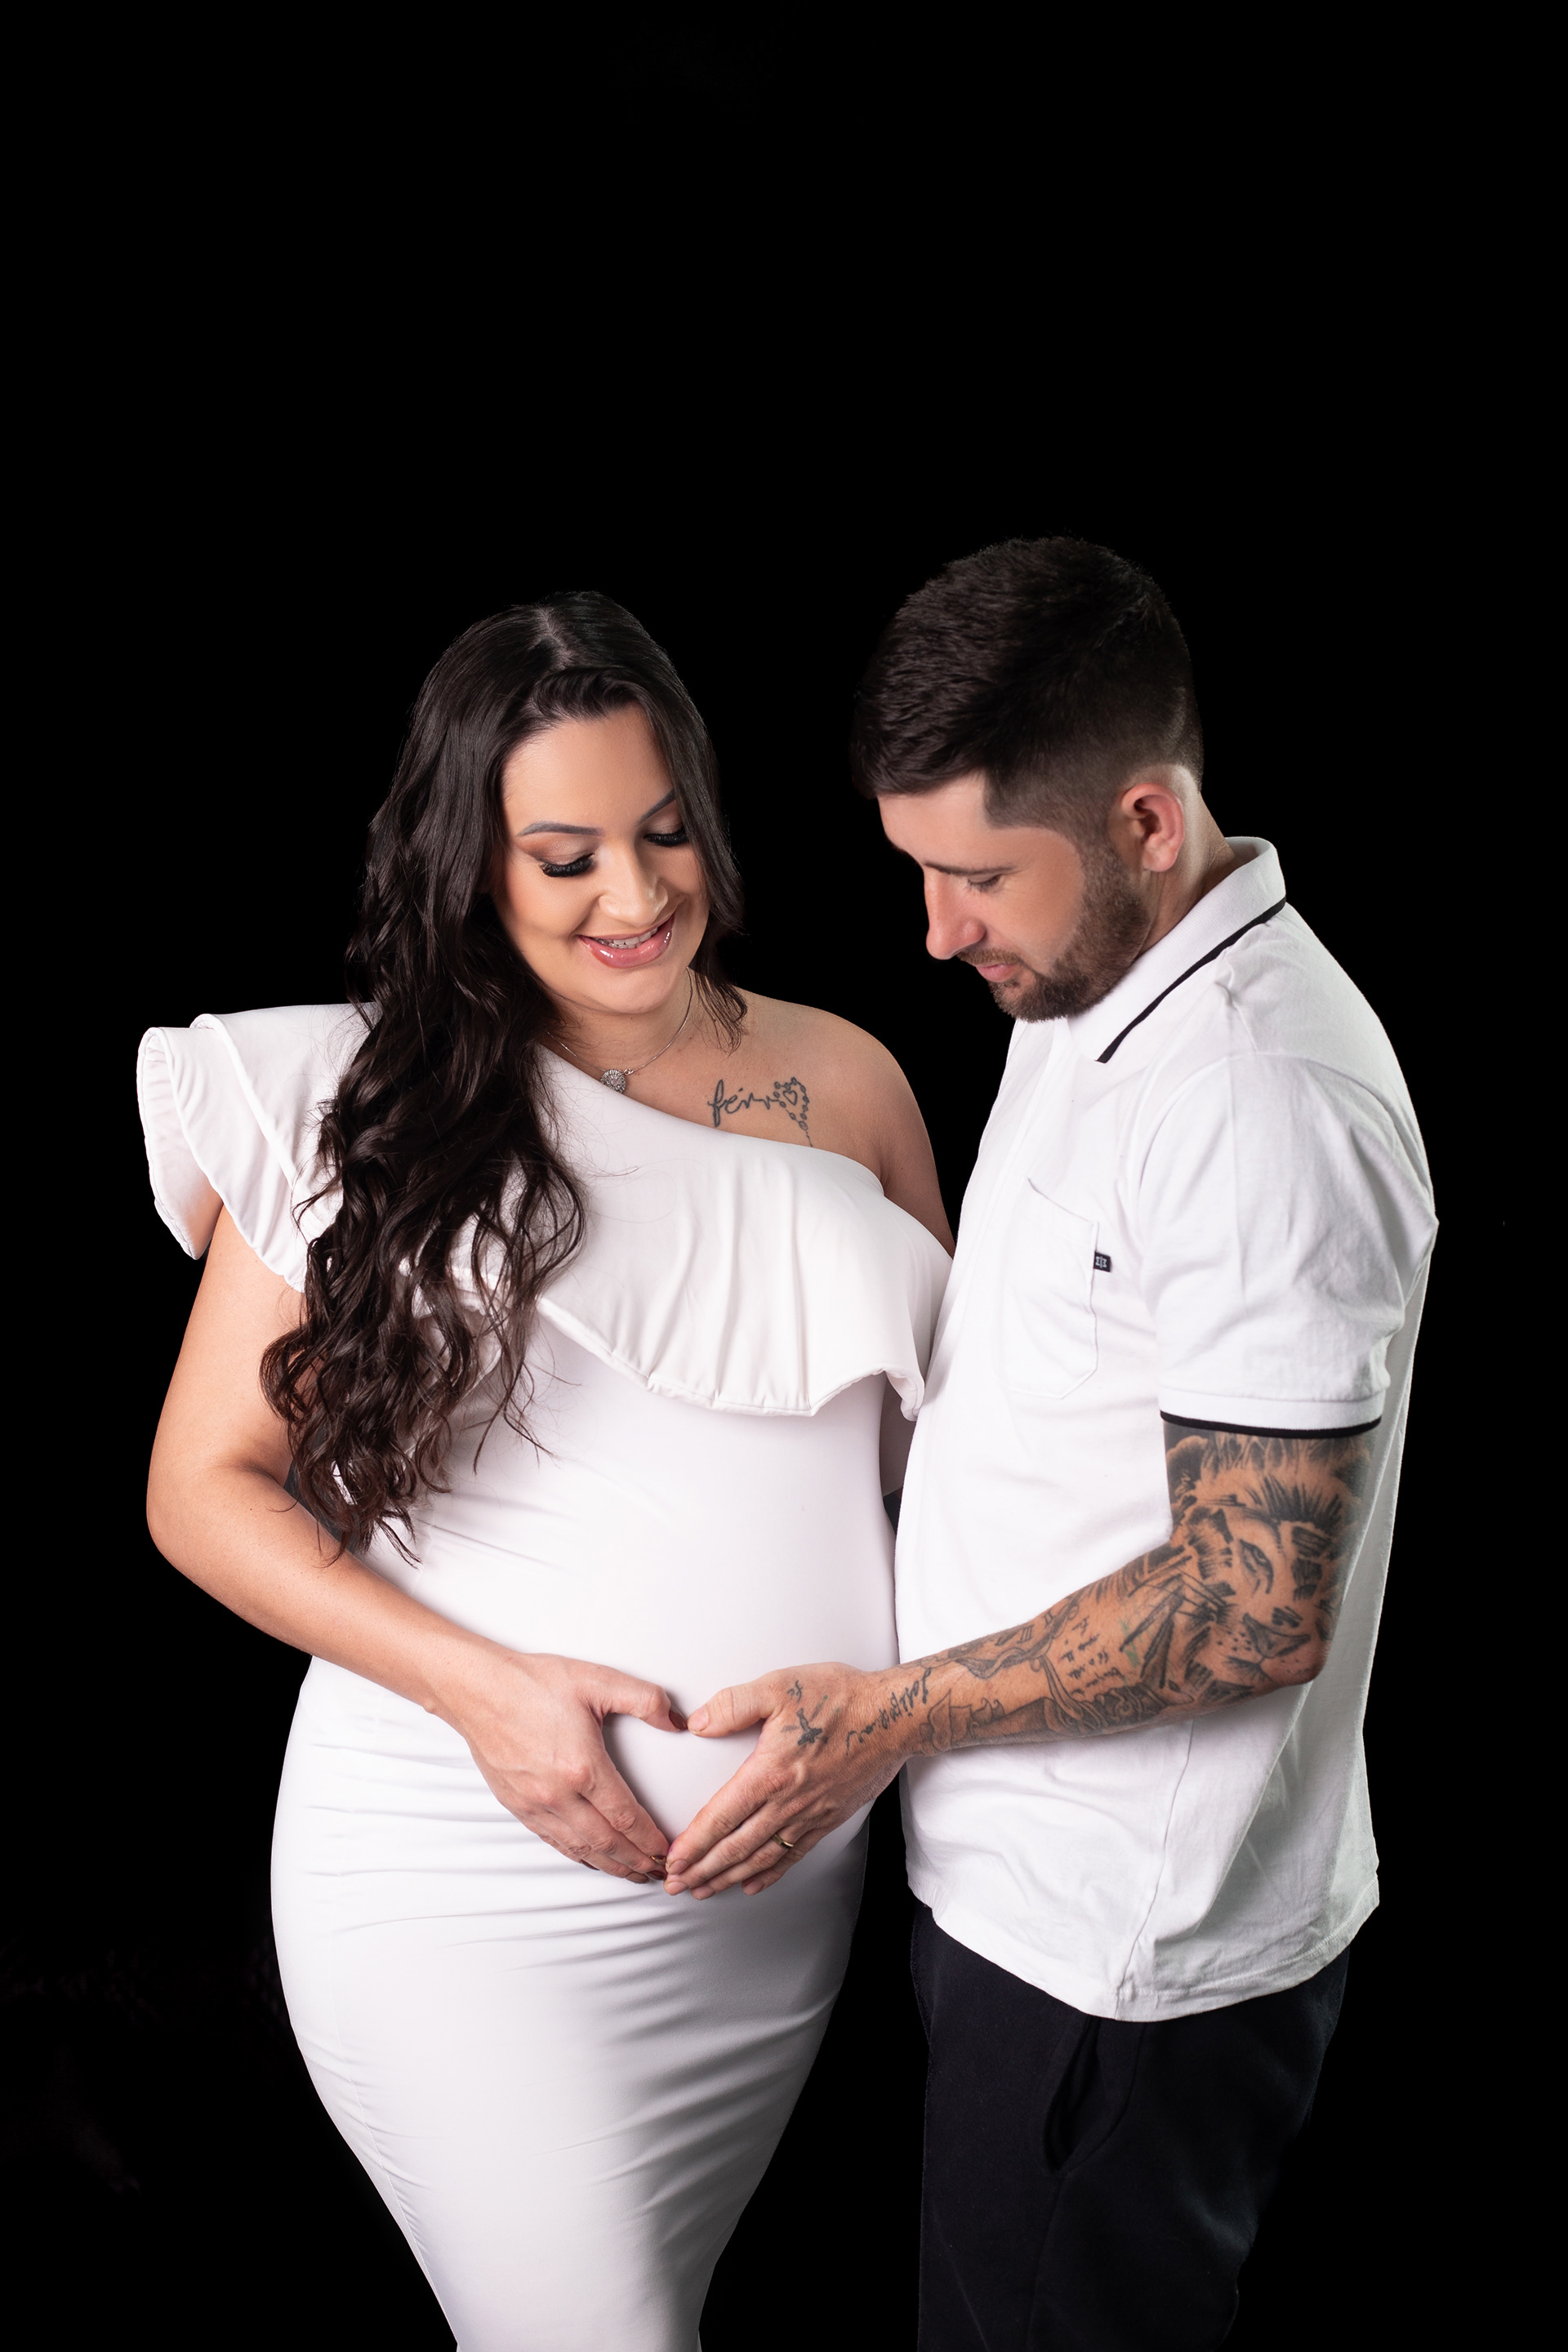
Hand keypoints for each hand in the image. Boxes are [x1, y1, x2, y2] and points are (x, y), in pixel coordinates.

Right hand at [446, 1647, 684, 1881]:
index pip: (626, 1817)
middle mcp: (558, 1794)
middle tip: (659, 1872)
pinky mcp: (518, 1806)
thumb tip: (677, 1721)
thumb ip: (645, 1699)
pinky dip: (578, 1856)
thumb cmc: (532, 1683)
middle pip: (606, 1843)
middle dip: (636, 1862)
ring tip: (632, 1874)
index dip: (650, 1839)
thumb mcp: (597, 1680)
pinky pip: (553, 1841)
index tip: (667, 1850)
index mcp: (583, 1767)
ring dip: (609, 1866)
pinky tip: (591, 1859)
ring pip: (580, 1849)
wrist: (478, 1690)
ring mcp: (535, 1804)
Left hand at [662, 1663, 906, 1898]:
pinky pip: (794, 1855)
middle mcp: (788, 1802)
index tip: (672, 1861)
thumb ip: (734, 1704)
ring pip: (761, 1857)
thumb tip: (698, 1724)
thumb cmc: (839, 1698)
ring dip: (728, 1877)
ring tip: (703, 1889)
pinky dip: (769, 1873)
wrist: (894, 1716)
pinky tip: (752, 1883)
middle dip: (702, 1870)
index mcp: (770, 1772)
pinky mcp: (829, 1819)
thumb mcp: (779, 1686)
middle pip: (736, 1846)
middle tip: (674, 1885)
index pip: (721, 1817)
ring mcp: (810, 1815)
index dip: (694, 1843)